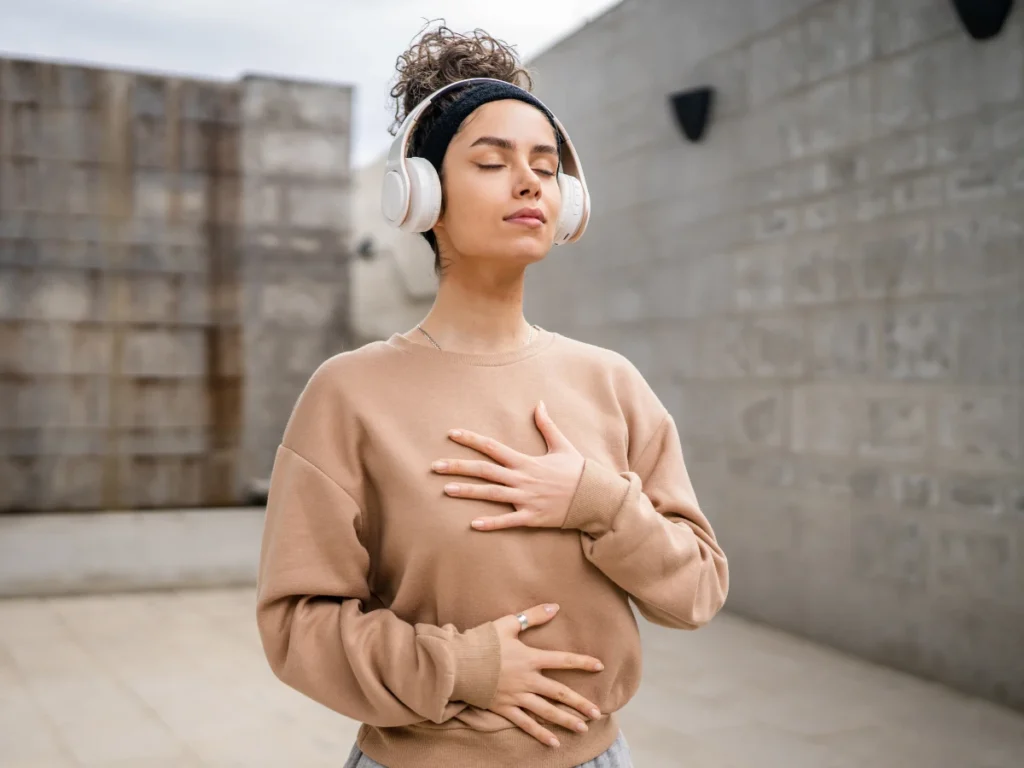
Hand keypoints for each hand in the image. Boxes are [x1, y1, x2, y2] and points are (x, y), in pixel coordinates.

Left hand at [433, 401, 584, 530]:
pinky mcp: (532, 517)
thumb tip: (539, 403)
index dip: (471, 440)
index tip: (451, 434)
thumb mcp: (562, 445)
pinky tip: (473, 524)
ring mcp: (526, 499)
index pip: (492, 447)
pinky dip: (491, 523)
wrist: (595, 496)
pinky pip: (508, 521)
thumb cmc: (578, 471)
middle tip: (434, 466)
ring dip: (468, 492)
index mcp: (526, 461)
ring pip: (491, 494)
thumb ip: (547, 425)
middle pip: (484, 471)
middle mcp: (522, 479)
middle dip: (458, 467)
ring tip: (446, 490)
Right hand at [488, 603, 603, 747]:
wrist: (457, 664)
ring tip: (583, 728)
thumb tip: (555, 606)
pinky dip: (540, 734)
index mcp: (530, 658)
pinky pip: (526, 724)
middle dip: (579, 703)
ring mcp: (517, 696)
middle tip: (597, 712)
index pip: (562, 660)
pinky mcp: (505, 708)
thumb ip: (532, 616)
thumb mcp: (507, 624)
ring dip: (566, 720)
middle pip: (558, 693)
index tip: (599, 666)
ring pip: (546, 711)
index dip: (582, 662)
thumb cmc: (481, 642)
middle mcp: (527, 680)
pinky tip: (554, 743)